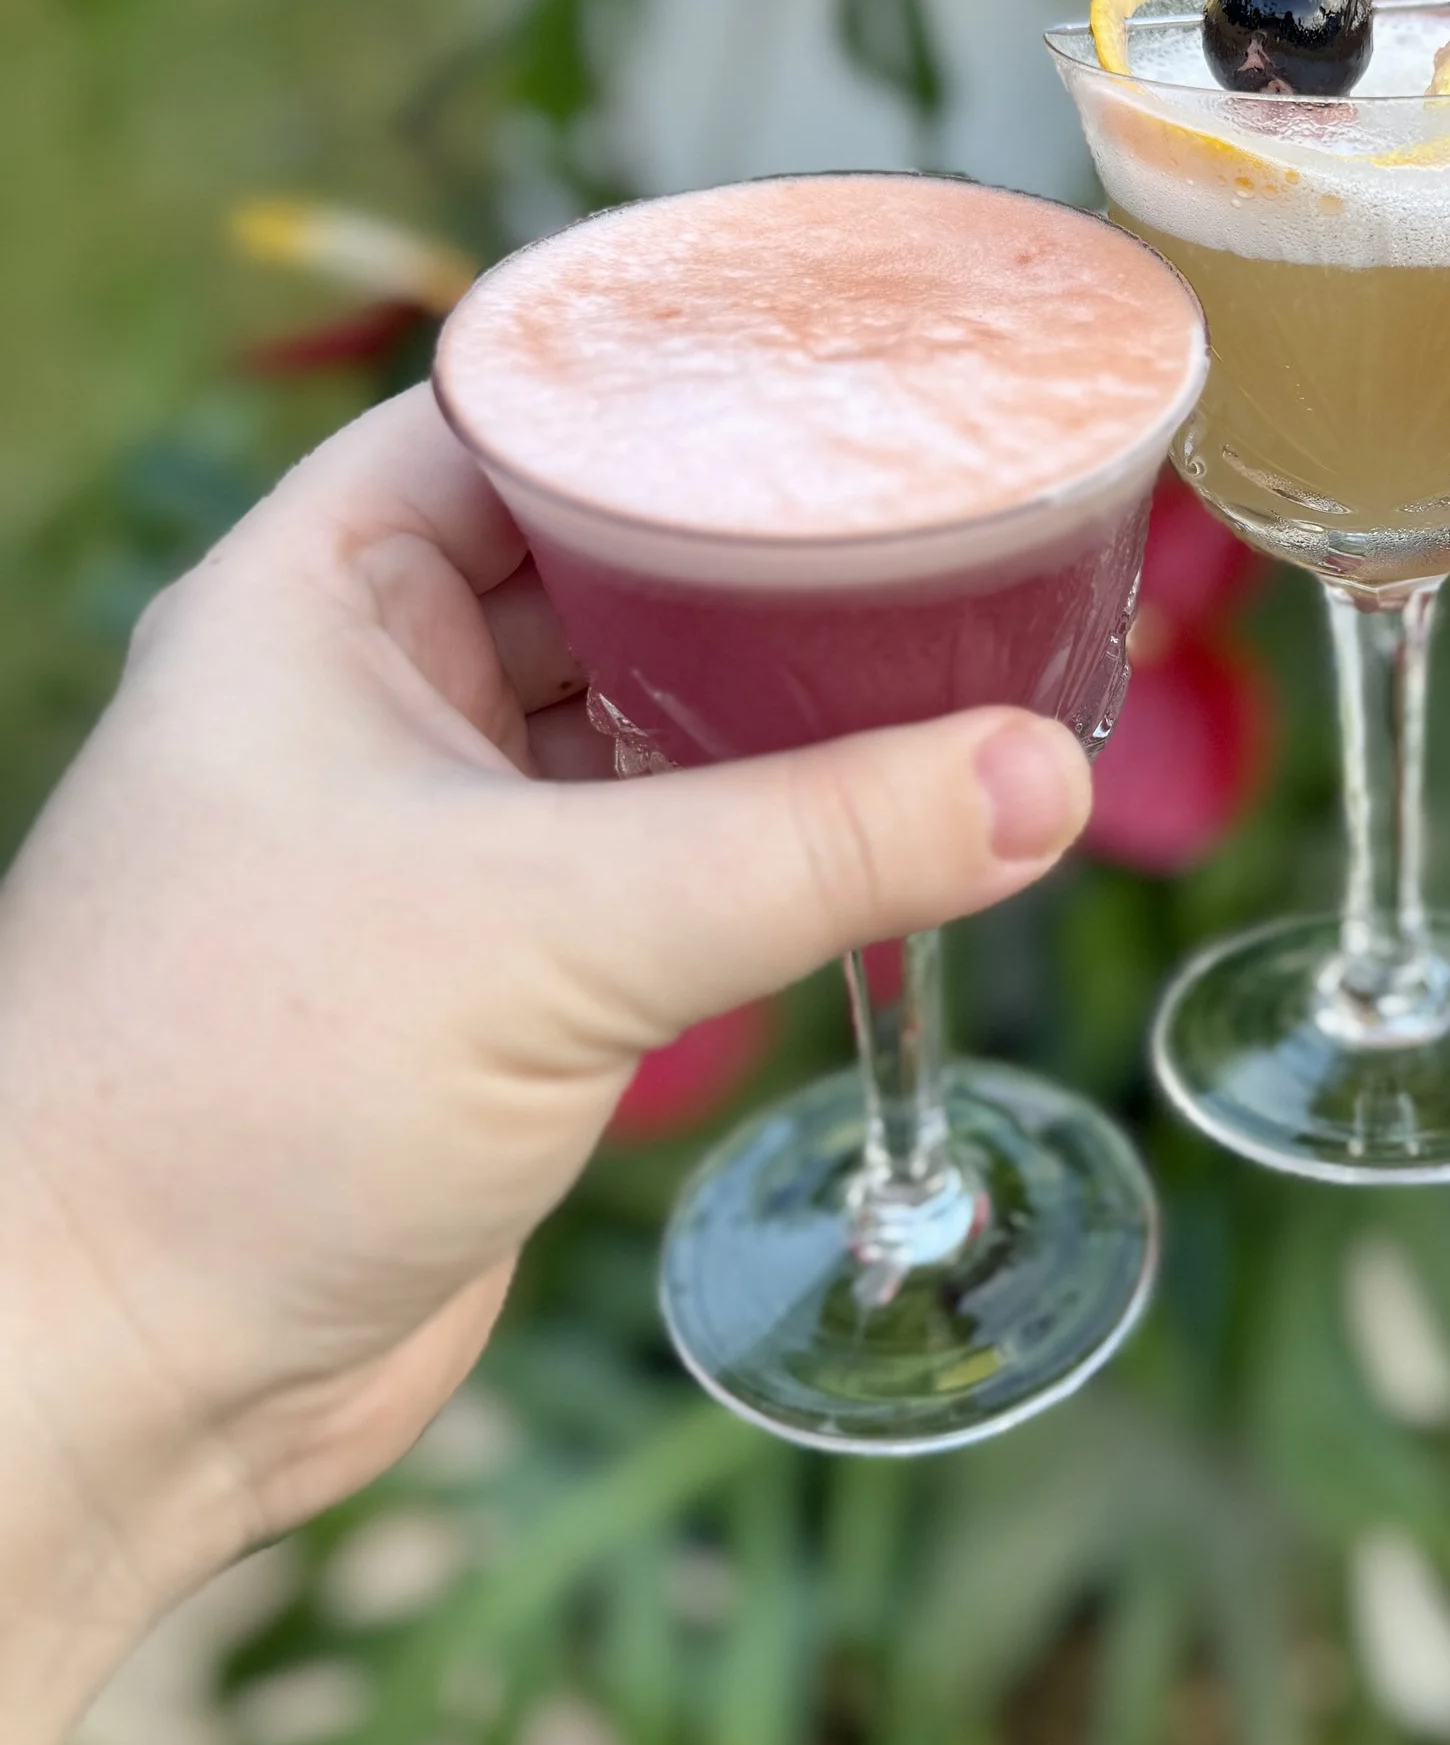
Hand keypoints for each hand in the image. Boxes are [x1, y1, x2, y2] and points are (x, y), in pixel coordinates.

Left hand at [0, 389, 1090, 1744]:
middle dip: (764, 558)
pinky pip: (656, 856)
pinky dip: (761, 838)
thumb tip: (1042, 778)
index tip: (854, 371)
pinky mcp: (489, 969)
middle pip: (607, 562)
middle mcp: (367, 688)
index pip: (524, 410)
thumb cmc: (234, 1097)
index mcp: (318, 594)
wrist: (112, 1373)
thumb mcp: (554, 932)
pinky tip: (884, 823)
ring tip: (953, 657)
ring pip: (642, 717)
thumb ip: (815, 846)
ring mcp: (430, 831)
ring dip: (776, 708)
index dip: (682, 384)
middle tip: (950, 518)